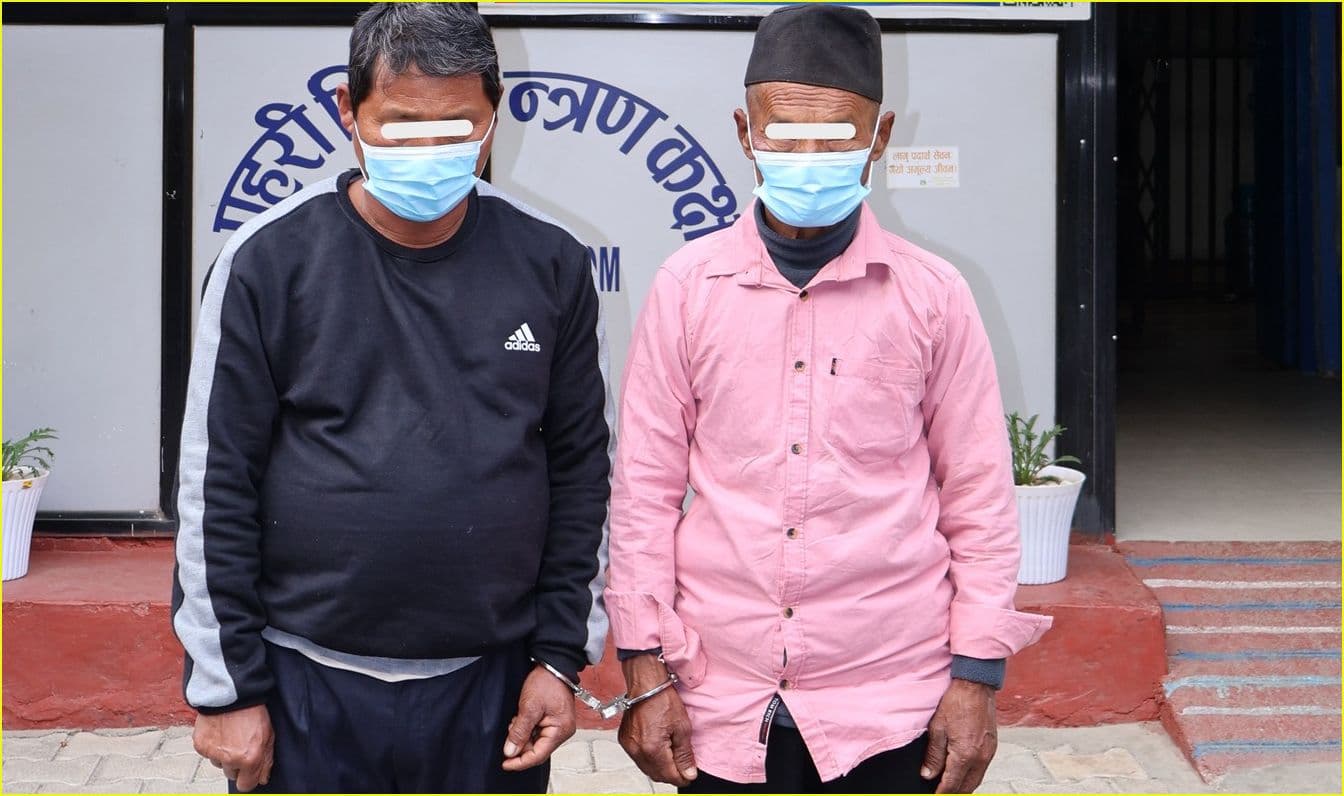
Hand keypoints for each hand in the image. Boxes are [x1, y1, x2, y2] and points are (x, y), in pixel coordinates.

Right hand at [193, 704, 273, 791]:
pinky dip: (213, 746)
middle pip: (232, 775)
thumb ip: (266, 761)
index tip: (250, 771)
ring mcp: (214, 753)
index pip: (246, 786)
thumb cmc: (252, 711)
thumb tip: (263, 778)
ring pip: (219, 764)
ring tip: (230, 736)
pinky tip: (220, 732)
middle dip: (237, 764)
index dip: (249, 778)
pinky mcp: (201, 746)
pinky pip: (207, 754)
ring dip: (224, 755)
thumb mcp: (268, 735)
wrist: (231, 694)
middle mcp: (230, 759)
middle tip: (241, 746)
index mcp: (249, 759)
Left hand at [502, 664, 577, 770]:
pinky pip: (539, 733)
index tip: (505, 763)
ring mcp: (559, 726)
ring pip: (536, 742)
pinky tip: (522, 718)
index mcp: (560, 731)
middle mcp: (563, 731)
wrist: (553, 665)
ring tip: (517, 720)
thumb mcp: (529, 708)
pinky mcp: (554, 721)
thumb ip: (519, 732)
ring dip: (523, 735)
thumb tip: (510, 752)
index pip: (538, 755)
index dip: (520, 762)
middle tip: (510, 730)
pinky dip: (527, 729)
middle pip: (538, 750)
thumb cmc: (546, 683)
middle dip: (521, 744)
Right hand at [617, 655, 697, 786]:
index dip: (683, 777)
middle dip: (671, 774)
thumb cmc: (663, 699)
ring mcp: (628, 746)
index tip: (690, 775)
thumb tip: (688, 773)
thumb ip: (684, 754)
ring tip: (672, 755)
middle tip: (683, 767)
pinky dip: (649, 758)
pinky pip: (638, 758)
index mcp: (652, 748)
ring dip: (660, 767)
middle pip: (657, 775)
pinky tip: (659, 749)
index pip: (669, 776)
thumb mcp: (682, 727)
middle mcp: (637, 750)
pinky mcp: (624, 740)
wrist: (646, 683)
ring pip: (647, 768)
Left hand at [921, 679, 996, 792]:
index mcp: (965, 754)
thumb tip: (928, 774)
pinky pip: (982, 770)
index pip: (952, 785)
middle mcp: (980, 757)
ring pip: (976, 780)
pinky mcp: (992, 747)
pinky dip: (971, 776)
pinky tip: (962, 774)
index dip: (941, 794)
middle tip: (941, 793)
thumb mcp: (937, 728)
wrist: (976, 686)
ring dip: (963, 787)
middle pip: (966, 788)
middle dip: (953, 793)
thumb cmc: (956, 702)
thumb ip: (933, 755)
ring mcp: (989, 753)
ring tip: (949, 788)